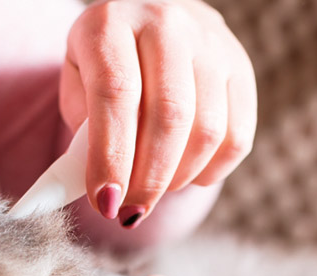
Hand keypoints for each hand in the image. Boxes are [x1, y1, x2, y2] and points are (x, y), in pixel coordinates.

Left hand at [61, 0, 256, 226]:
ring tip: (152, 192)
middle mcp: (164, 21)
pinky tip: (185, 177)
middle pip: (169, 115)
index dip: (111, 156)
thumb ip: (83, 136)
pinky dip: (211, 171)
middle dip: (148, 179)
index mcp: (109, 24)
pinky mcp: (241, 66)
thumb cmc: (100, 71)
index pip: (116, 94)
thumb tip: (105, 193)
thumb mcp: (75, 90)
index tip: (104, 202)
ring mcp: (210, 41)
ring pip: (207, 129)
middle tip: (129, 213)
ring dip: (177, 179)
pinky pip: (237, 135)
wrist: (143, 25)